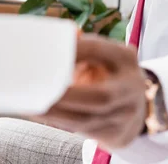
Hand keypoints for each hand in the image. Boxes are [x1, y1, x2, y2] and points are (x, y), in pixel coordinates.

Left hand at [34, 34, 146, 148]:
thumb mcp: (99, 55)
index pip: (97, 50)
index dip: (71, 51)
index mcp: (125, 58)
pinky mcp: (117, 134)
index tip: (43, 52)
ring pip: (88, 119)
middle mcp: (131, 86)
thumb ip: (80, 46)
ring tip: (29, 106)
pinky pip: (84, 131)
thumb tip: (64, 33)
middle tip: (35, 91)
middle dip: (66, 96)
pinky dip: (59, 123)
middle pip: (100, 96)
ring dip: (56, 114)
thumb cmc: (107, 73)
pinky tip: (40, 114)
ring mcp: (127, 114)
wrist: (138, 107)